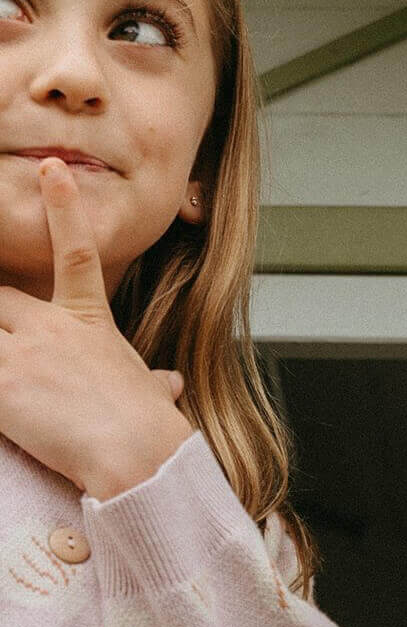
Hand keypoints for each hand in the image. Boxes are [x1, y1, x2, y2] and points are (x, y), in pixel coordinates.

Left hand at [0, 159, 190, 498]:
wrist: (140, 456)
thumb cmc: (150, 432)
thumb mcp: (152, 397)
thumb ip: (152, 384)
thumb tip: (170, 385)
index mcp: (90, 324)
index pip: (77, 253)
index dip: (65, 208)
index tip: (53, 170)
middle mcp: (53, 328)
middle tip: (10, 343)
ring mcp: (25, 351)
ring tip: (10, 373)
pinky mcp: (5, 381)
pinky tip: (1, 398)